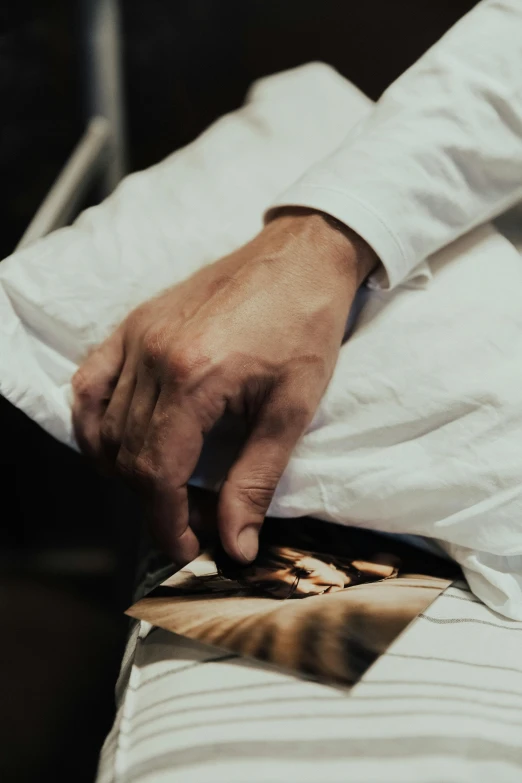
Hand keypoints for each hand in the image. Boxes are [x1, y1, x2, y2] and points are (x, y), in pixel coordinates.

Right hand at [72, 208, 376, 565]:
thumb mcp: (291, 410)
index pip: (157, 473)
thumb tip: (236, 543)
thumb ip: (256, 481)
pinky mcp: (133, 324)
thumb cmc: (305, 327)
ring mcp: (137, 336)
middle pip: (129, 457)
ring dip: (129, 470)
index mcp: (195, 378)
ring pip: (106, 427)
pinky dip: (95, 422)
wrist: (300, 258)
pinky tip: (116, 443)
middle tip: (195, 519)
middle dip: (156, 502)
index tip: (186, 547)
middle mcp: (154, 356)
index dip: (166, 522)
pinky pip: (90, 383)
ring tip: (165, 487)